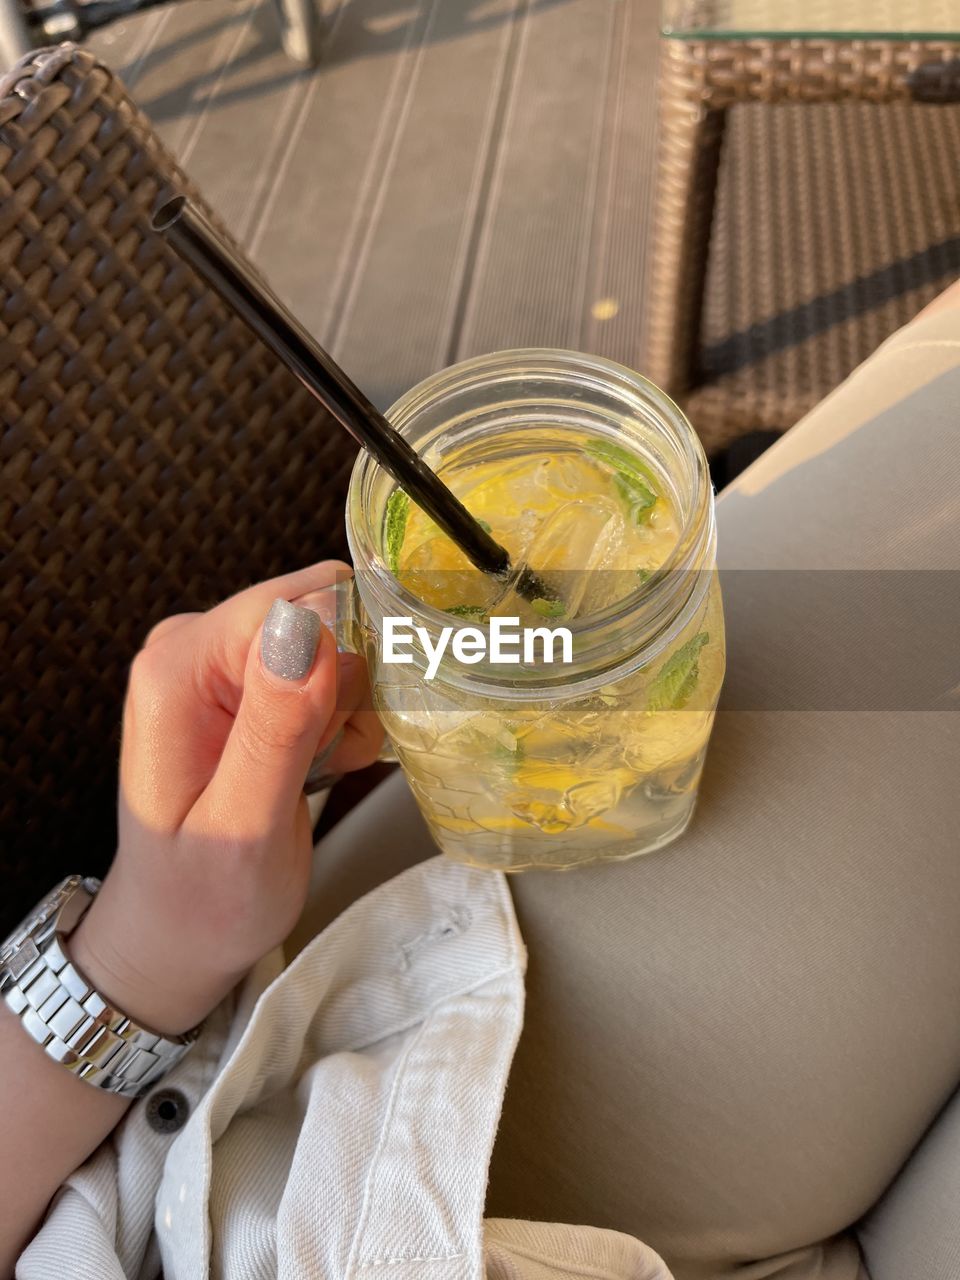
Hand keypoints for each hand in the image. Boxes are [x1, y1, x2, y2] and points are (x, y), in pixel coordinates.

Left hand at [70, 562, 383, 1036]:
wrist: (180, 933)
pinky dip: (342, 716)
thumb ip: (274, 728)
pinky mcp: (249, 681)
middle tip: (329, 757)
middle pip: (318, 610)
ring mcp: (222, 662)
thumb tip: (306, 628)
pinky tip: (322, 762)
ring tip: (322, 766)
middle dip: (348, 682)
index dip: (341, 657)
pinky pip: (328, 665)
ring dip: (349, 705)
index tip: (345, 729)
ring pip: (334, 638)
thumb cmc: (203, 899)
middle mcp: (193, 647)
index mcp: (178, 669)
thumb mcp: (243, 828)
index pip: (293, 603)